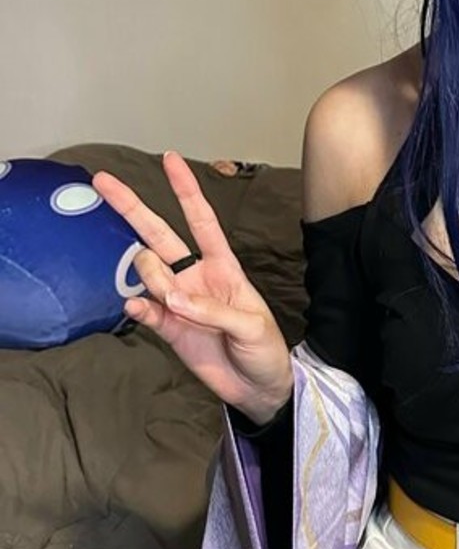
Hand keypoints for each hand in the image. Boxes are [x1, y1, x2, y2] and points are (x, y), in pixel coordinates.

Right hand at [94, 151, 293, 420]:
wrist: (259, 389)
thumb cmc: (265, 350)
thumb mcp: (251, 326)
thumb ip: (212, 310)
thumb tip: (171, 298)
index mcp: (223, 266)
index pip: (201, 220)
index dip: (185, 190)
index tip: (169, 159)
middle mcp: (196, 276)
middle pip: (158, 234)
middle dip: (132, 207)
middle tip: (103, 181)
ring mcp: (178, 300)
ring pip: (148, 271)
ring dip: (151, 278)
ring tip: (171, 301)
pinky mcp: (168, 327)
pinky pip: (144, 309)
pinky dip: (138, 306)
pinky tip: (138, 306)